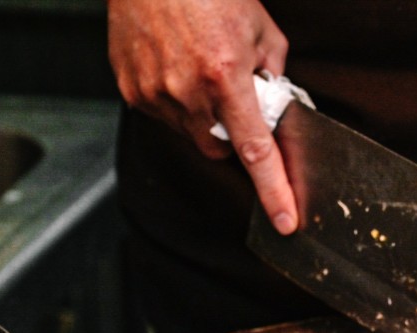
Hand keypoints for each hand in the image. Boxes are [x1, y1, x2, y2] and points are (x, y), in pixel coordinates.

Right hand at [107, 0, 297, 232]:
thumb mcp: (261, 27)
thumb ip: (274, 73)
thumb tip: (276, 104)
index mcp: (226, 76)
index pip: (256, 152)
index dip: (274, 191)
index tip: (285, 221)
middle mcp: (187, 91)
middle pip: (220, 149)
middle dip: (233, 135)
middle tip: (233, 97)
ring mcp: (154, 93)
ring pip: (191, 134)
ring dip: (203, 116)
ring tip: (200, 68)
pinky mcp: (131, 90)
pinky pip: (163, 115)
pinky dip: (176, 102)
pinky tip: (176, 67)